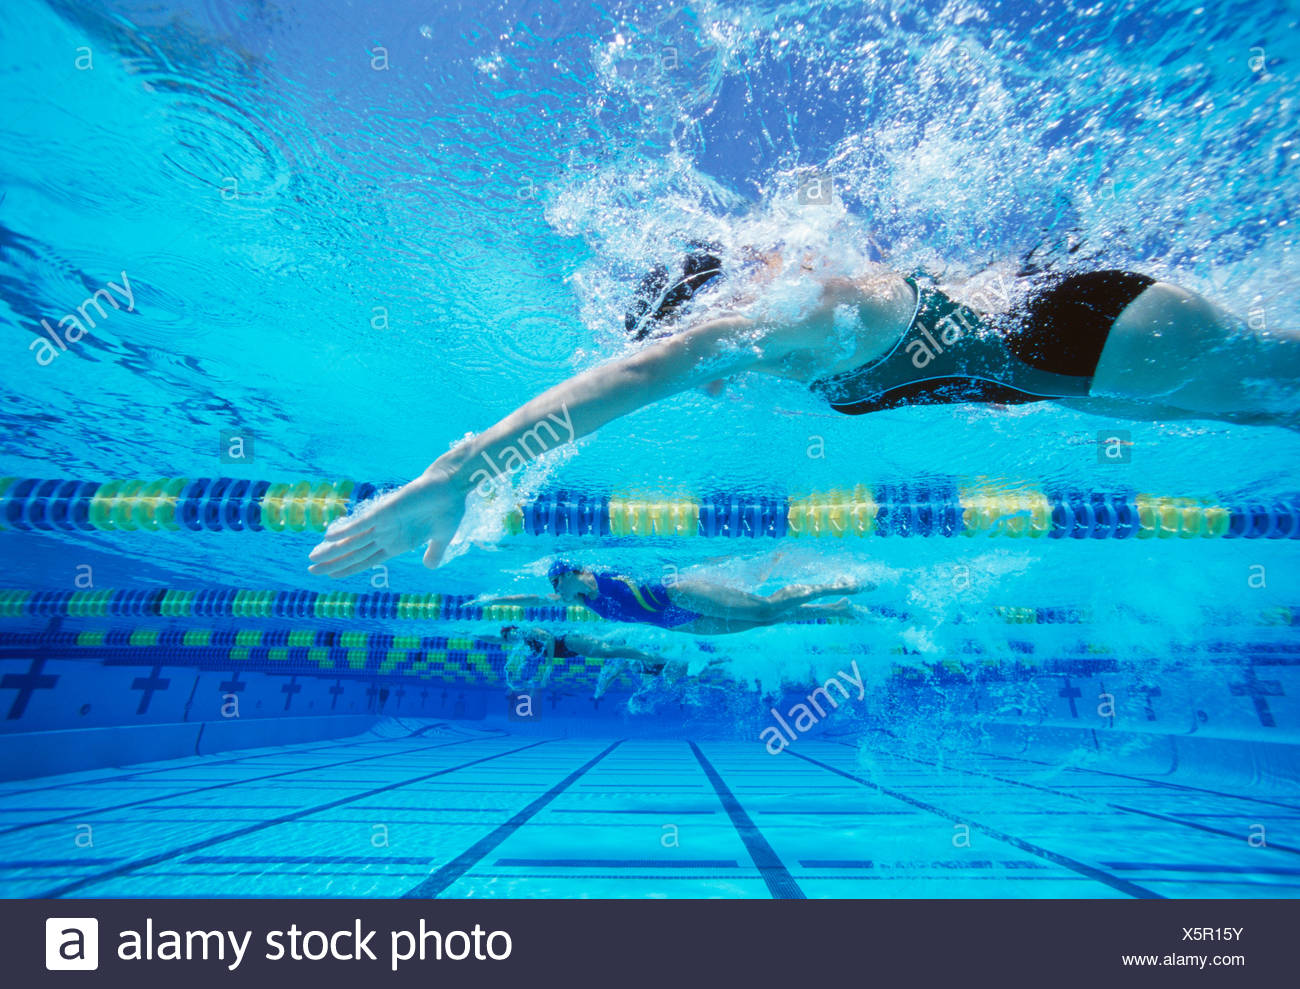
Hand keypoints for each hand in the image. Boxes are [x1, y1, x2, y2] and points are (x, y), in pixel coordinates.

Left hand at [308, 467, 465, 576]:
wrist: (453, 486)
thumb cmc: (448, 509)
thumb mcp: (442, 538)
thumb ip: (433, 552)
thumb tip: (429, 566)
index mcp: (397, 544)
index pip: (366, 560)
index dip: (348, 568)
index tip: (330, 576)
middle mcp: (386, 534)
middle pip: (353, 552)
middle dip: (332, 561)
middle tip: (310, 570)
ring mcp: (384, 522)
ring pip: (353, 539)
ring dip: (332, 549)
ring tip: (312, 558)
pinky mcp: (385, 510)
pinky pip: (362, 522)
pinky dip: (345, 529)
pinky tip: (328, 536)